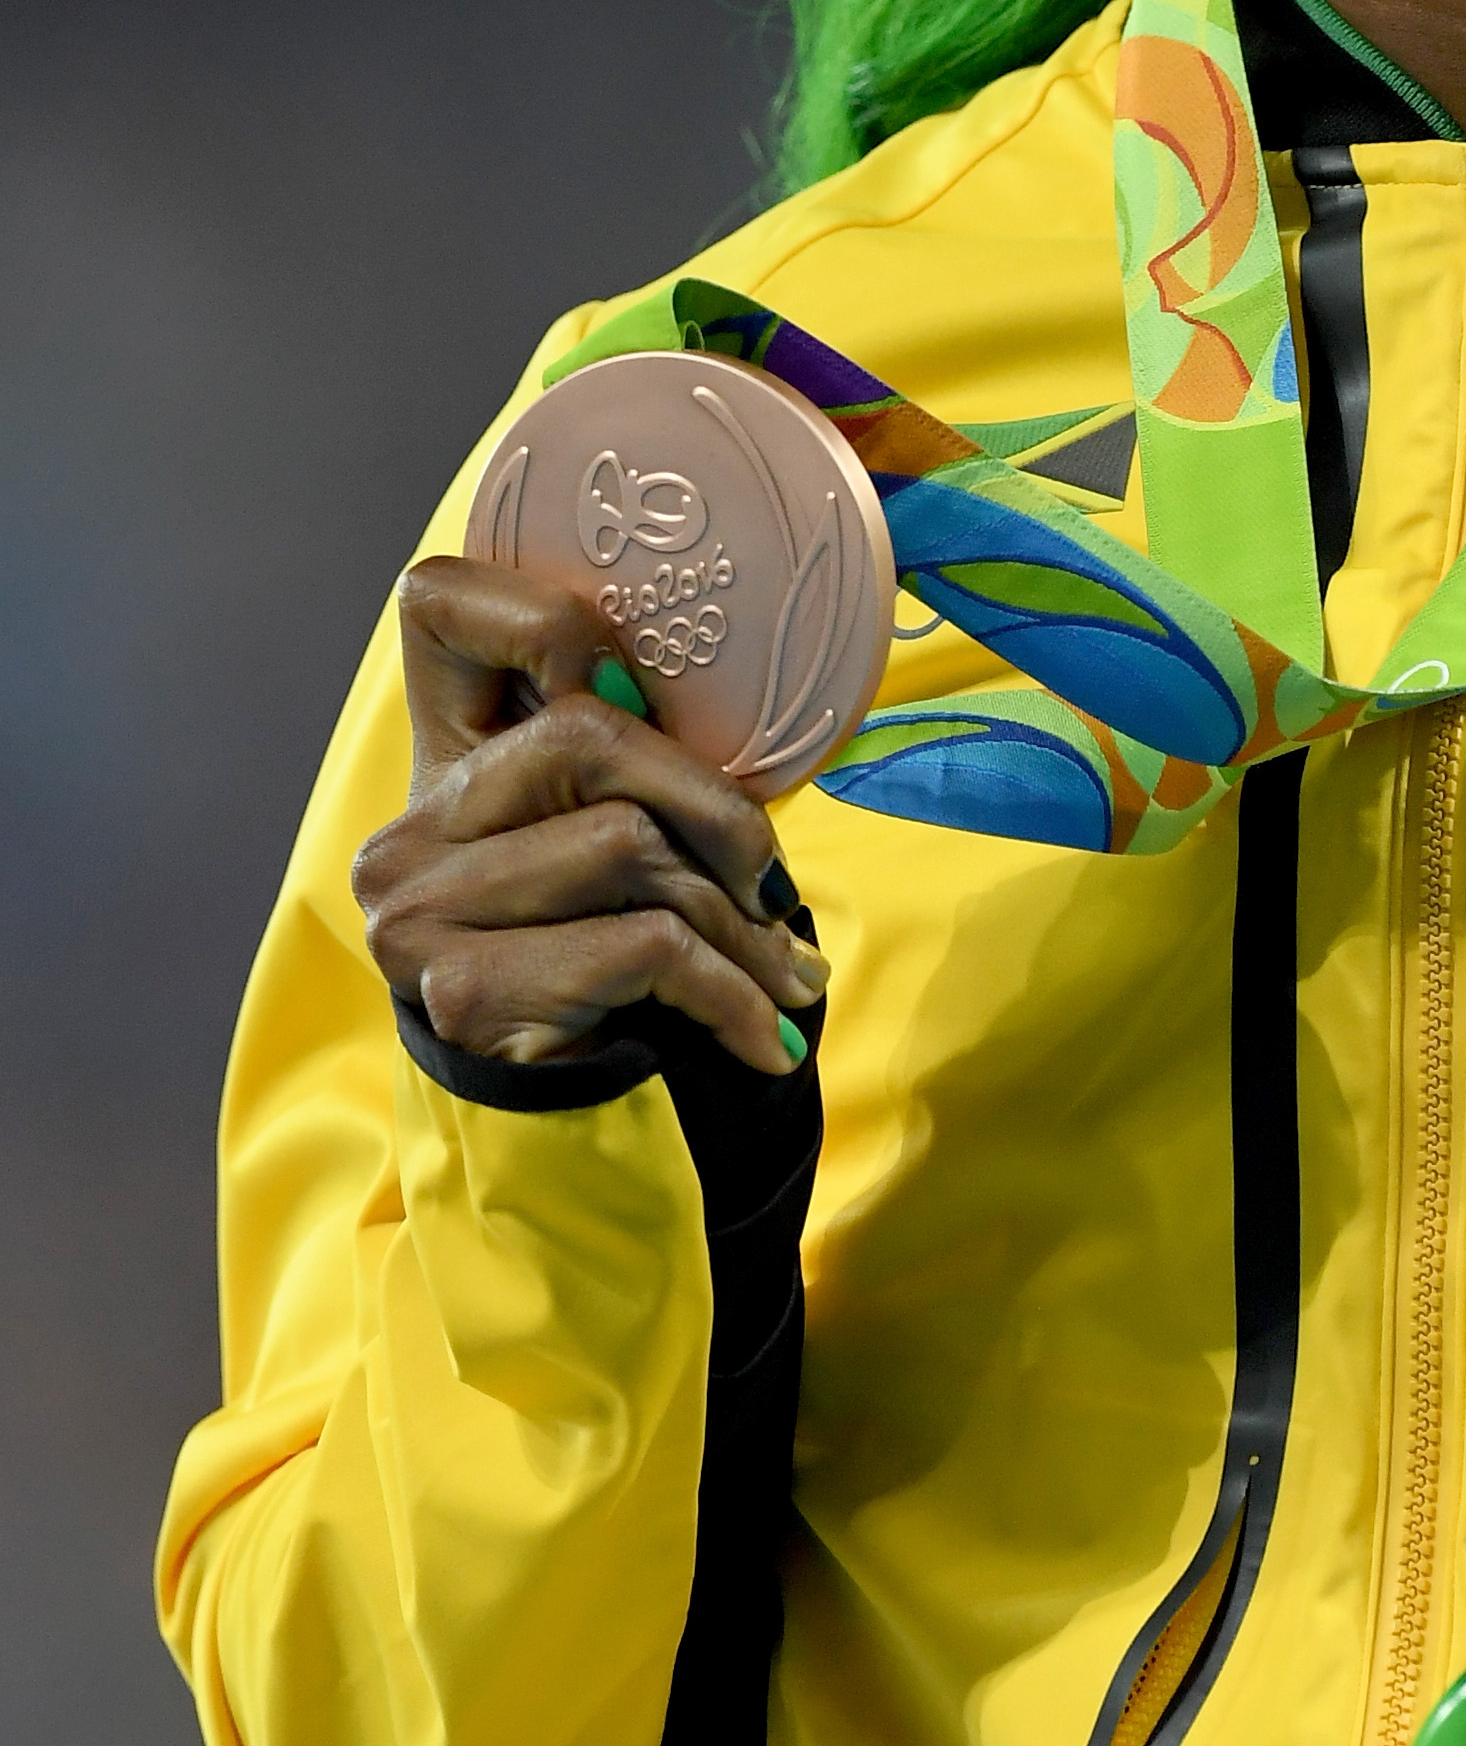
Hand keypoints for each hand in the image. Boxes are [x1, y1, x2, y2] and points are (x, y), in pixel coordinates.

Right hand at [354, 557, 828, 1081]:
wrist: (557, 1142)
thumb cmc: (606, 976)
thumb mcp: (610, 855)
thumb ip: (634, 773)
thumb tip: (745, 765)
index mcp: (436, 765)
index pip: (438, 603)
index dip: (550, 620)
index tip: (639, 700)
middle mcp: (405, 833)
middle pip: (590, 737)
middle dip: (716, 815)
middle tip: (773, 891)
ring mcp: (416, 914)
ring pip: (629, 845)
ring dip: (737, 925)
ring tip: (781, 978)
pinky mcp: (462, 994)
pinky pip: (646, 946)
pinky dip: (734, 992)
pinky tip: (764, 1034)